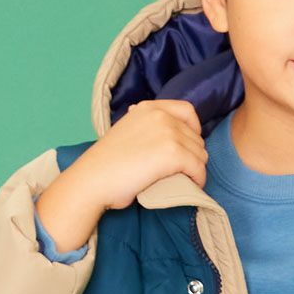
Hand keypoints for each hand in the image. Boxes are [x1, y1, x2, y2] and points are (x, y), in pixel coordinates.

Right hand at [69, 99, 209, 212]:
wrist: (93, 179)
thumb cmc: (106, 164)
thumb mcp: (127, 131)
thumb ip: (147, 127)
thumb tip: (169, 135)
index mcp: (148, 107)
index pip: (188, 111)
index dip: (193, 130)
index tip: (187, 147)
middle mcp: (161, 115)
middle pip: (196, 136)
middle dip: (193, 155)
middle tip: (182, 172)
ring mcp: (168, 133)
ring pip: (200, 153)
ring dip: (195, 169)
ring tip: (184, 180)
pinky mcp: (173, 154)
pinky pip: (199, 168)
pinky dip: (198, 179)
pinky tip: (189, 186)